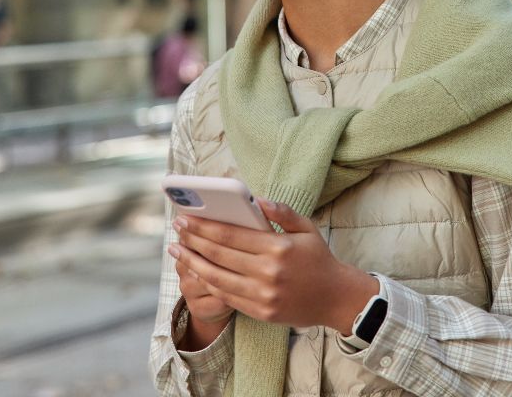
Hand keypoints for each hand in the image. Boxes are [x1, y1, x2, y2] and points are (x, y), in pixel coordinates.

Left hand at [169, 198, 378, 331]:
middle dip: (193, 241)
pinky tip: (197, 271)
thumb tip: (256, 199)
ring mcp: (263, 295)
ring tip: (177, 252)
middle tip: (176, 230)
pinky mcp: (261, 312)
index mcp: (278, 247)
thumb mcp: (306, 228)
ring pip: (217, 277)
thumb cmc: (319, 259)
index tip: (185, 217)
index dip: (203, 226)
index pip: (230, 235)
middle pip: (219, 254)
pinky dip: (208, 283)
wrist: (336, 298)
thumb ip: (282, 212)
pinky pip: (227, 296)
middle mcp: (268, 272)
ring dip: (193, 263)